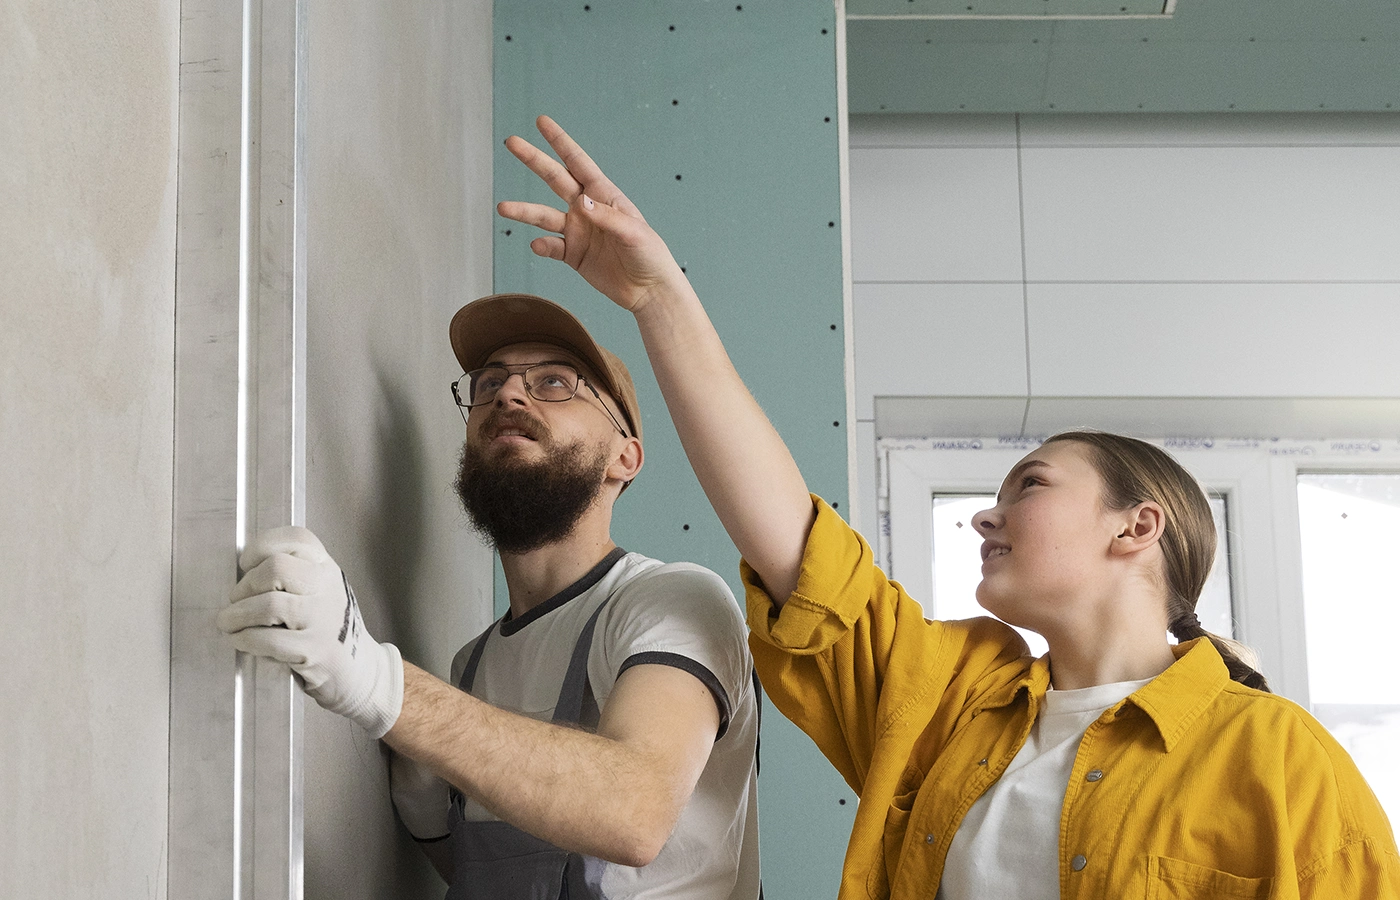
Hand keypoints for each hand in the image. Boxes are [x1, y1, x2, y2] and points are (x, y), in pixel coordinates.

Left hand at [217, 527, 403, 737]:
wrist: (359, 669)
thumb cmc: (327, 627)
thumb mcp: (320, 590)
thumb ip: (293, 574)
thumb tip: (242, 575)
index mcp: (327, 567)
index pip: (297, 539)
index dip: (262, 547)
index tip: (246, 564)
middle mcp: (328, 588)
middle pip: (276, 567)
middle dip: (245, 585)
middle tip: (236, 601)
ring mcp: (322, 619)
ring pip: (269, 604)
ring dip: (237, 615)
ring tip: (228, 623)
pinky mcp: (312, 650)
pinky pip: (268, 640)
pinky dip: (245, 639)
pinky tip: (241, 641)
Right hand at [497, 115, 685, 312]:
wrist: (649, 290)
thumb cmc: (649, 255)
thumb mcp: (634, 232)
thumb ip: (607, 217)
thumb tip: (580, 201)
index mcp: (604, 195)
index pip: (578, 163)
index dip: (560, 142)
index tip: (541, 122)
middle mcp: (587, 209)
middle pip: (555, 179)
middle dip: (533, 160)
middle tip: (511, 142)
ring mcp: (577, 231)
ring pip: (544, 216)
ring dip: (524, 211)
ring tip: (503, 208)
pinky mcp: (573, 255)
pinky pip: (551, 247)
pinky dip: (542, 247)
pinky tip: (538, 246)